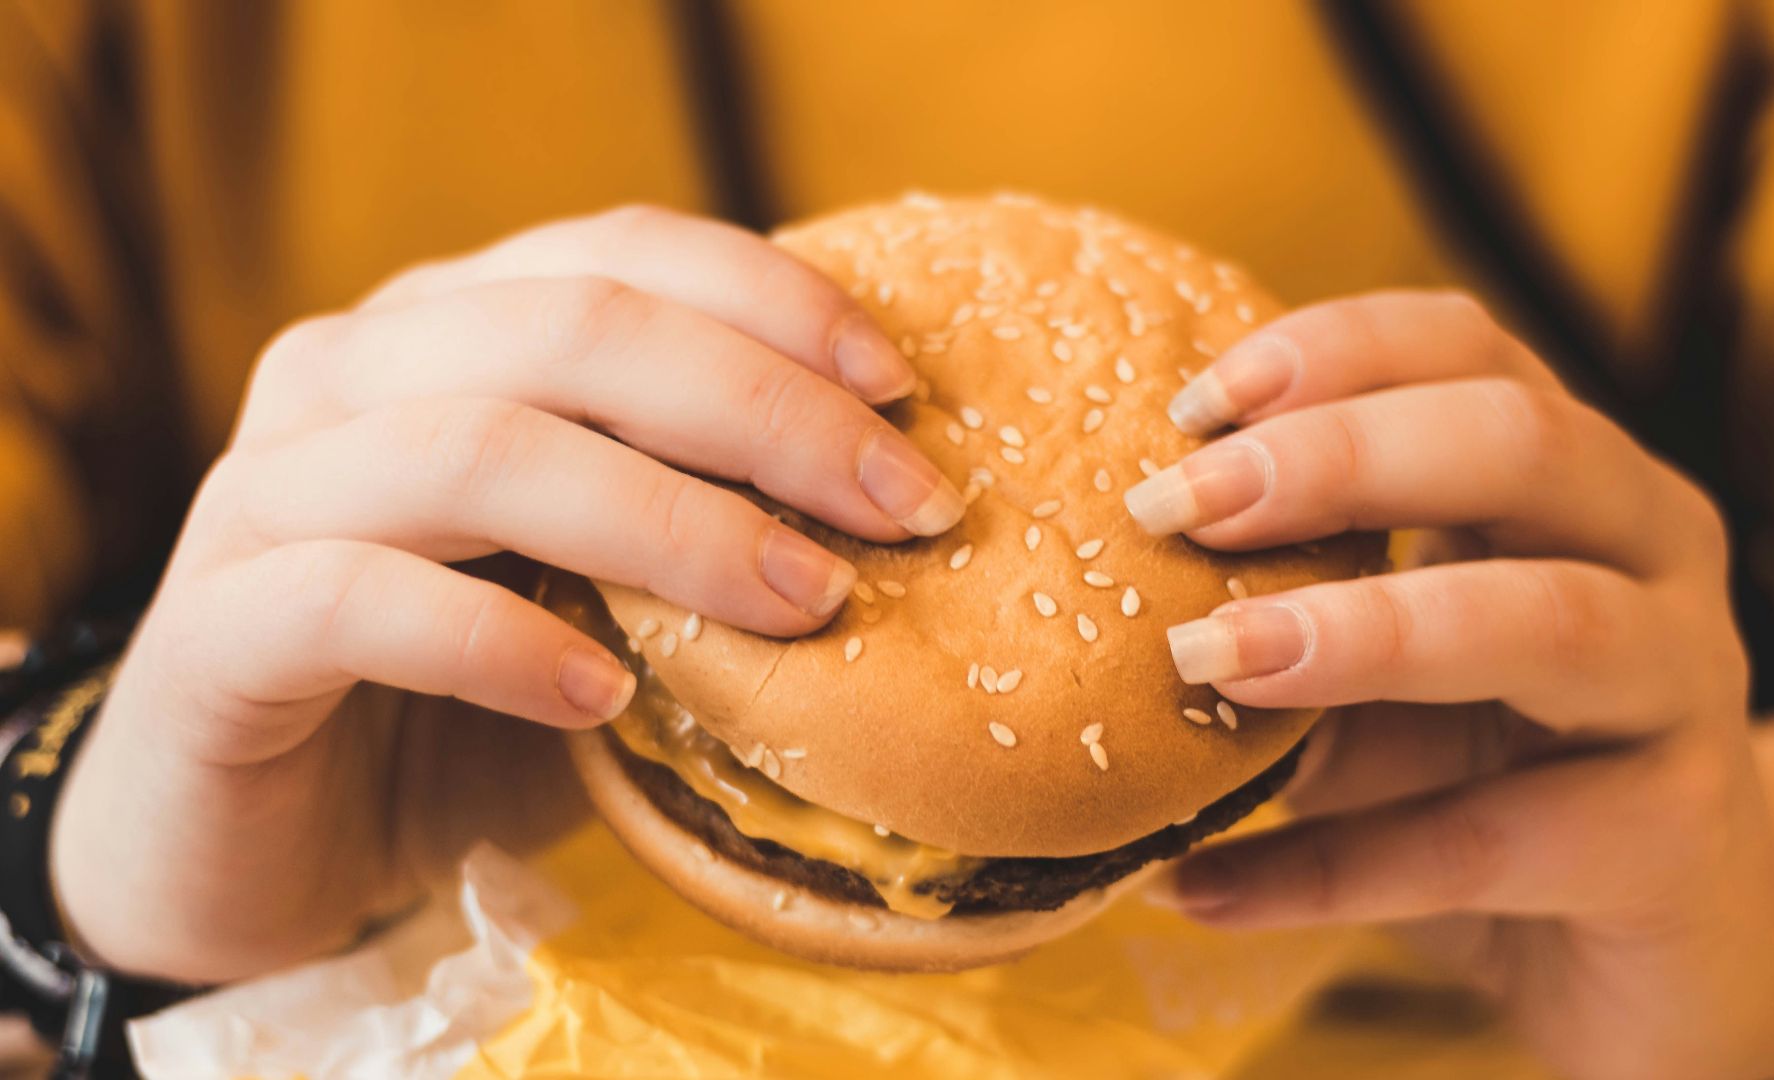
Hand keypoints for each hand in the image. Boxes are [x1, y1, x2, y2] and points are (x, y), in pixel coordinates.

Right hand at [52, 205, 963, 981]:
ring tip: (805, 603)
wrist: (272, 852)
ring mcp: (264, 493)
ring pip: (475, 448)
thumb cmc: (472, 712)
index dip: (774, 302)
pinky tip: (606, 697)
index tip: (902, 392)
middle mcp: (348, 374)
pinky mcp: (210, 632)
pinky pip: (356, 599)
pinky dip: (499, 641)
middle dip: (764, 411)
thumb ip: (703, 527)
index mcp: (449, 330)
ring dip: (669, 523)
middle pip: (572, 329)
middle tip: (902, 507)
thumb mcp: (613, 598)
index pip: (620, 253)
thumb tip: (896, 501)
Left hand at [1132, 291, 1773, 1079]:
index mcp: (1576, 480)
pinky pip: (1490, 841)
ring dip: (1363, 634)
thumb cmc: (1501, 783)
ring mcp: (1688, 689)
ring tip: (1206, 662)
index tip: (1192, 407)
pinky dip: (1328, 867)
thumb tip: (1135, 615)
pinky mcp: (1677, 839)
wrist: (1672, 958)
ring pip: (1550, 621)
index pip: (1472, 351)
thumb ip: (1300, 634)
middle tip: (1178, 509)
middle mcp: (1653, 555)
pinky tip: (1197, 886)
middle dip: (1338, 459)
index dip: (1334, 354)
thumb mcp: (1383, 690)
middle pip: (1524, 444)